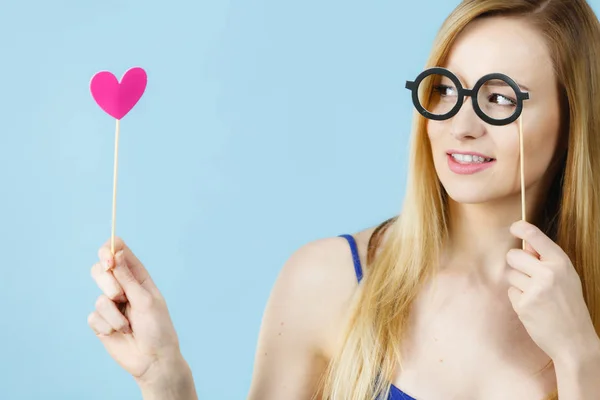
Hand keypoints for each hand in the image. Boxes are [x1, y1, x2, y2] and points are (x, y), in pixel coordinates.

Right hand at [87, 238, 185, 385]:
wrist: (153, 360)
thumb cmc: (158, 329)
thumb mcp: (146, 301)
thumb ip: (128, 279)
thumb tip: (117, 253)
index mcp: (138, 278)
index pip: (120, 253)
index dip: (110, 250)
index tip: (108, 258)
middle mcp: (123, 288)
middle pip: (101, 270)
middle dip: (107, 282)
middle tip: (118, 295)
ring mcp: (111, 305)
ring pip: (98, 297)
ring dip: (114, 313)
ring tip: (128, 325)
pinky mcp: (101, 322)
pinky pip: (93, 316)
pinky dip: (108, 325)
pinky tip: (120, 333)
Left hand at [506, 220, 597, 362]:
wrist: (575, 340)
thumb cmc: (569, 306)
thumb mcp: (566, 278)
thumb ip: (547, 261)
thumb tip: (524, 244)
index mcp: (561, 263)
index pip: (536, 237)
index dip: (521, 228)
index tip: (514, 227)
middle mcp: (548, 273)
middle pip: (513, 255)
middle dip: (516, 264)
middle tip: (530, 277)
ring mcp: (535, 289)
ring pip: (510, 274)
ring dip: (519, 284)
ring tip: (537, 297)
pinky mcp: (524, 304)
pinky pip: (511, 292)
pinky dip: (518, 299)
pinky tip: (534, 308)